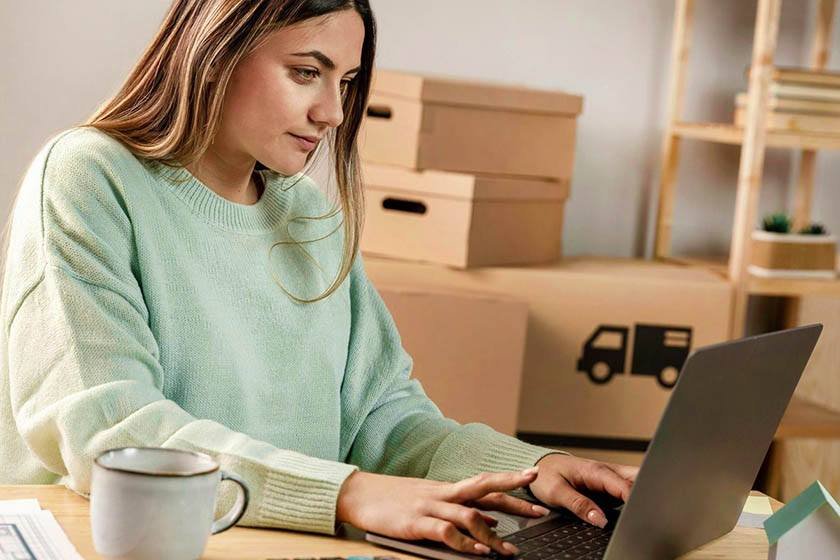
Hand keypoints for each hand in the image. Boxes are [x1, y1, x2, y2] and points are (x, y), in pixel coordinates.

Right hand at [336, 467, 550, 555]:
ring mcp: (429, 506)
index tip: (535, 479)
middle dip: (513, 498)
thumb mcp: (431, 501)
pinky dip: (463, 541)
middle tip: (538, 509)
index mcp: (448, 488)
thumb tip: (492, 522)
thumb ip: (461, 510)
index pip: (486, 484)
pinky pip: (444, 531)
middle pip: (484, 489)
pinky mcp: (415, 522)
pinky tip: (475, 550)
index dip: (511, 482)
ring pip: (468, 515)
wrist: (358, 493)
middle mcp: (443, 493)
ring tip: (507, 551)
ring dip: (491, 535)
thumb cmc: (394, 499)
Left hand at [528, 454, 638, 528]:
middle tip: (643, 510)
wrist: (542, 466)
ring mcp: (610, 478)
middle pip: (638, 478)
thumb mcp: (556, 492)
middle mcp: (607, 472)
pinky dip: (632, 499)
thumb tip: (600, 520)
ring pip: (635, 483)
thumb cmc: (546, 475)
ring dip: (640, 495)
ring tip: (637, 511)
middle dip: (646, 492)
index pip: (624, 486)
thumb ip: (578, 505)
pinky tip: (631, 510)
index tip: (636, 515)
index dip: (633, 501)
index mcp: (596, 471)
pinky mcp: (609, 487)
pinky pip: (627, 491)